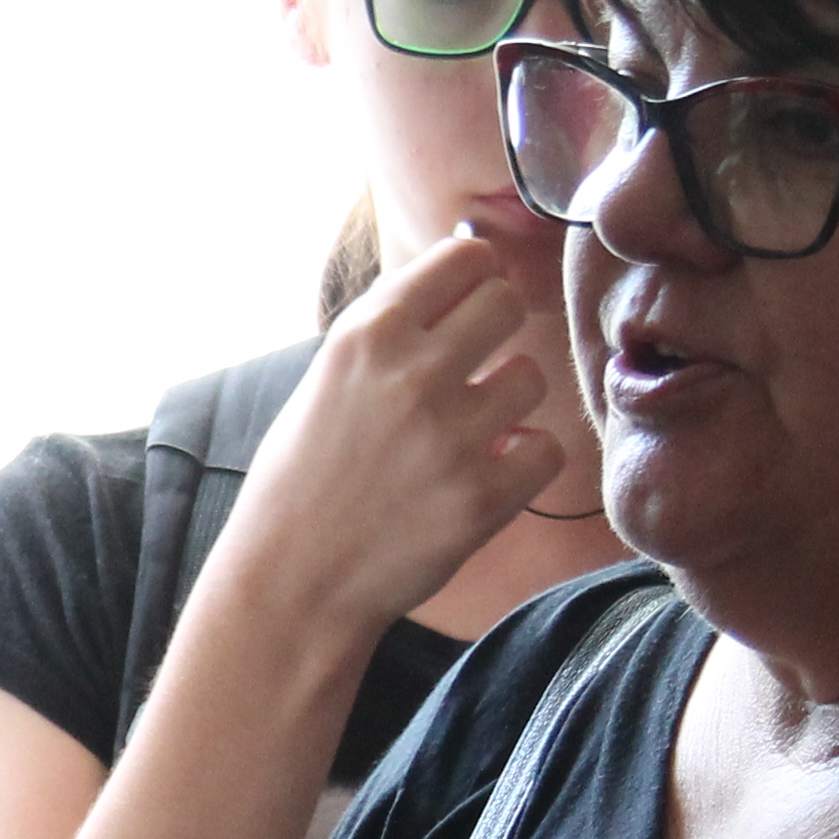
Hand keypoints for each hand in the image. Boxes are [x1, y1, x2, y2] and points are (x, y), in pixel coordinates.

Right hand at [217, 229, 570, 635]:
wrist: (291, 581)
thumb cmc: (305, 475)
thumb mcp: (327, 377)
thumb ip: (391, 323)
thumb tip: (466, 263)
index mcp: (365, 336)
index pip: (467, 257)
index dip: (475, 280)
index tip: (467, 310)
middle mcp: (409, 375)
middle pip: (508, 302)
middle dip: (499, 334)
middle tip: (476, 370)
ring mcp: (450, 437)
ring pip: (532, 377)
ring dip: (509, 404)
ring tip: (471, 434)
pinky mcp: (482, 497)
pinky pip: (547, 448)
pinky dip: (523, 463)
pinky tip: (486, 475)